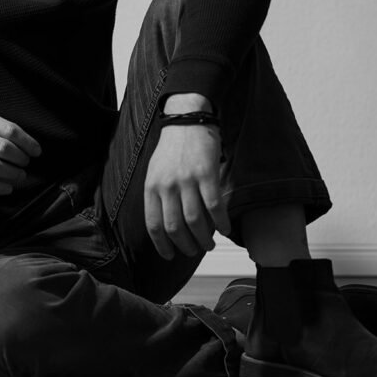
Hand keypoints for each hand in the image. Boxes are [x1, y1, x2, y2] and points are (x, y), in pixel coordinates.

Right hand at [0, 111, 41, 194]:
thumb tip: (31, 147)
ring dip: (11, 174)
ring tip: (20, 176)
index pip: (10, 130)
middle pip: (2, 148)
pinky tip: (7, 188)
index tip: (36, 152)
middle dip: (20, 159)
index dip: (27, 143)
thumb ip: (2, 130)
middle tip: (26, 163)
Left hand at [144, 94, 229, 259]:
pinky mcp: (207, 174)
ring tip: (209, 244)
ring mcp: (187, 180)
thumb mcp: (154, 172)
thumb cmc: (172, 149)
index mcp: (151, 187)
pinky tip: (225, 229)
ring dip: (203, 239)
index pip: (154, 224)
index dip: (162, 245)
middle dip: (185, 245)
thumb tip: (167, 226)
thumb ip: (158, 196)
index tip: (170, 255)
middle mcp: (167, 186)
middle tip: (194, 251)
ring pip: (195, 221)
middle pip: (175, 227)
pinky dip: (221, 222)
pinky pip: (215, 206)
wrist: (187, 121)